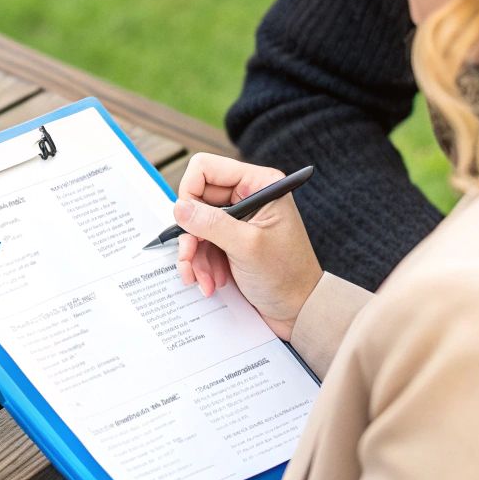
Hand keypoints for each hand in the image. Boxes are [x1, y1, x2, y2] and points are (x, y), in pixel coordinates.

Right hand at [173, 153, 322, 339]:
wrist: (299, 311)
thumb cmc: (287, 275)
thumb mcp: (247, 247)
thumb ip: (211, 224)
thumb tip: (179, 207)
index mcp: (259, 185)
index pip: (206, 168)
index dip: (190, 192)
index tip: (189, 221)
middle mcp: (247, 197)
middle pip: (195, 199)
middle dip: (192, 234)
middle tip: (190, 257)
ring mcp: (237, 221)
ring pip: (194, 226)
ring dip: (195, 256)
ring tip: (204, 279)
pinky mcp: (229, 241)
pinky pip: (200, 245)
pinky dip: (200, 265)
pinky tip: (210, 282)